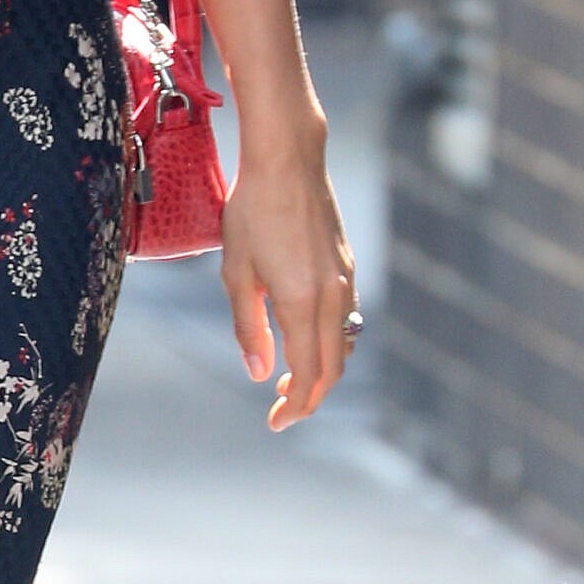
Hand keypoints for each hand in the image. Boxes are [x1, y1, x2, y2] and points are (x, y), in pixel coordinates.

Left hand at [218, 131, 356, 430]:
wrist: (288, 160)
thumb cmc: (252, 210)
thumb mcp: (237, 270)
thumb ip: (247, 325)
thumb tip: (258, 374)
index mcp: (303, 303)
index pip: (308, 375)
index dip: (294, 406)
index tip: (275, 423)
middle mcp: (333, 297)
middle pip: (332, 369)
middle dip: (309, 396)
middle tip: (281, 409)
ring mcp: (345, 281)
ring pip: (343, 345)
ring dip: (321, 370)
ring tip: (288, 376)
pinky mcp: (346, 265)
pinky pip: (345, 319)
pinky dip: (329, 342)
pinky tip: (303, 336)